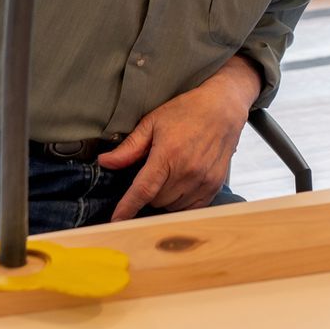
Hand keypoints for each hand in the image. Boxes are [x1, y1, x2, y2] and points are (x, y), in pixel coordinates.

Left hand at [98, 58, 257, 220]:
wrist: (223, 108)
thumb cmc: (187, 111)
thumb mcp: (153, 122)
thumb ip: (130, 146)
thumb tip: (106, 162)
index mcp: (168, 154)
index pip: (143, 190)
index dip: (128, 208)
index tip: (116, 221)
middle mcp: (187, 171)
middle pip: (156, 200)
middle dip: (149, 191)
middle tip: (154, 171)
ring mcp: (203, 180)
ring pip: (173, 206)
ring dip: (165, 197)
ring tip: (170, 174)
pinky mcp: (214, 186)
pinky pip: (191, 208)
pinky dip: (182, 202)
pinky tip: (181, 184)